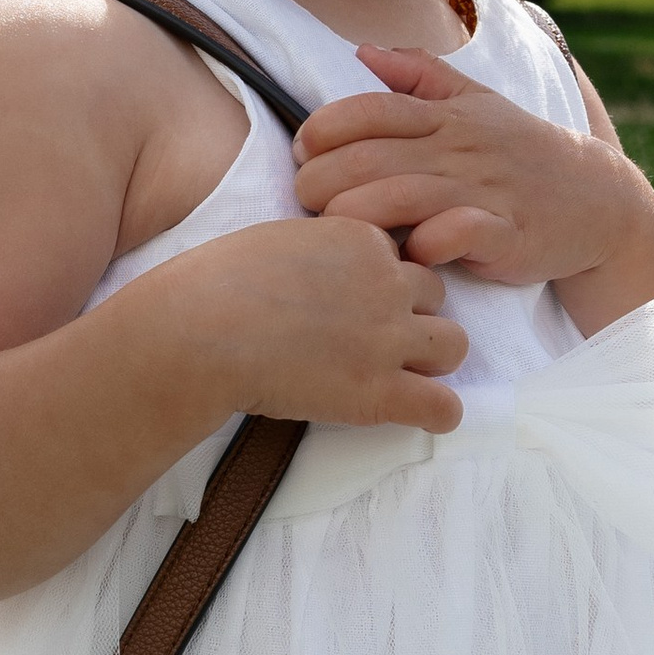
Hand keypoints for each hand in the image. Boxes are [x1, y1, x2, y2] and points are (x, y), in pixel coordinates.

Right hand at [157, 213, 467, 432]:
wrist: (200, 331)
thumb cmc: (214, 285)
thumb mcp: (275, 240)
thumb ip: (314, 251)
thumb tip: (316, 270)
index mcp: (361, 239)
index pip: (400, 259)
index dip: (379, 285)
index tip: (348, 307)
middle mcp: (386, 283)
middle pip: (435, 297)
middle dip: (412, 318)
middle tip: (371, 343)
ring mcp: (387, 339)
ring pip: (453, 346)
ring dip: (432, 361)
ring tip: (399, 378)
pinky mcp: (379, 393)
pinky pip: (443, 407)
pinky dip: (437, 413)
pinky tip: (417, 415)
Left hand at [293, 44, 653, 309]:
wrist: (600, 202)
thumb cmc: (522, 154)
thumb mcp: (478, 102)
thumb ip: (419, 76)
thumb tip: (363, 49)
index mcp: (446, 116)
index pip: (369, 109)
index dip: (322, 129)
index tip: (303, 151)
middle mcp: (460, 148)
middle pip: (369, 157)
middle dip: (320, 180)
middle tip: (304, 199)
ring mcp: (484, 191)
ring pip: (401, 195)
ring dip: (357, 214)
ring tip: (337, 230)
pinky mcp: (507, 233)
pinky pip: (457, 234)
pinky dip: (425, 245)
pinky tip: (407, 255)